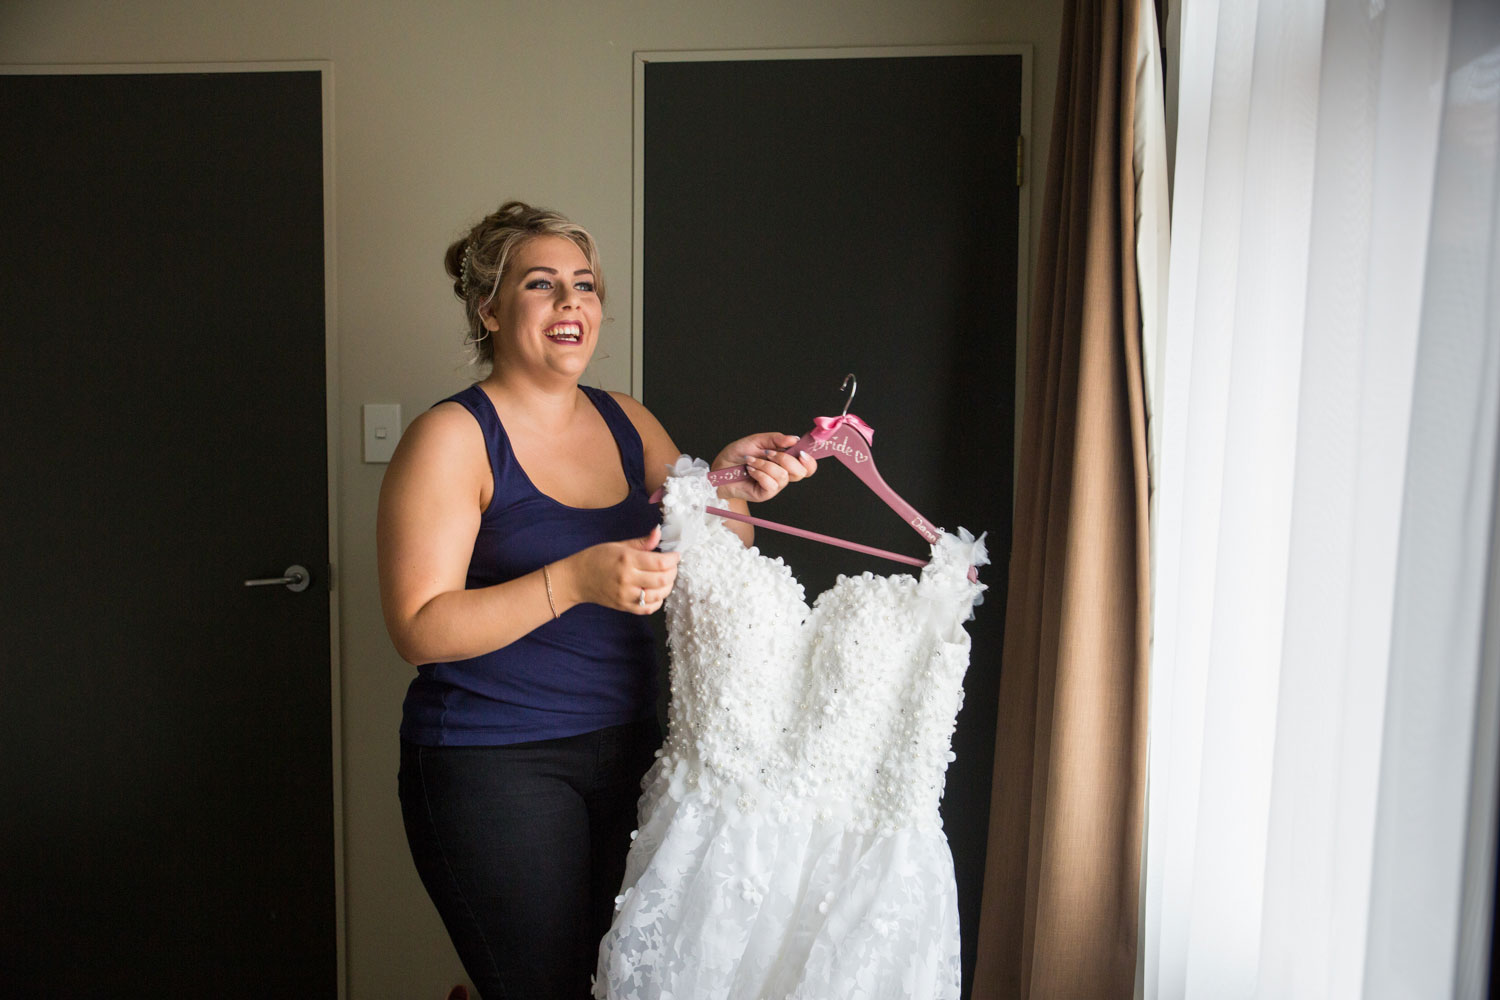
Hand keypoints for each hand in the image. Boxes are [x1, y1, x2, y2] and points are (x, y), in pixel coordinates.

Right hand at [558, 525, 679, 613]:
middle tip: (672, 566)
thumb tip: (659, 531)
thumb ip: (642, 542)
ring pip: (659, 595)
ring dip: (668, 586)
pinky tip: (656, 591)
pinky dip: (658, 600)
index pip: (660, 562)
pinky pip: (649, 608)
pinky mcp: (624, 607)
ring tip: (666, 577)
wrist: (576, 579)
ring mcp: (626, 596)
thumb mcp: (619, 545)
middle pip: (662, 580)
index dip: (673, 559)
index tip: (676, 555)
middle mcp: (628, 579)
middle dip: (673, 572)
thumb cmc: (597, 558)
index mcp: (627, 560)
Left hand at [711, 432, 817, 502]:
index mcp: (785, 460)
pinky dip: (760, 474)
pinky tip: (750, 470)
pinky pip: (771, 485)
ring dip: (766, 465)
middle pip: (801, 472)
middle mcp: (783, 473)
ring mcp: (774, 485)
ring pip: (784, 476)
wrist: (720, 468)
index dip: (810, 460)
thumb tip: (794, 439)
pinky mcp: (765, 494)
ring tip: (751, 461)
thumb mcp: (756, 441)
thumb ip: (776, 439)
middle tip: (768, 453)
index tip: (801, 451)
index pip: (807, 465)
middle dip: (785, 459)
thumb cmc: (737, 454)